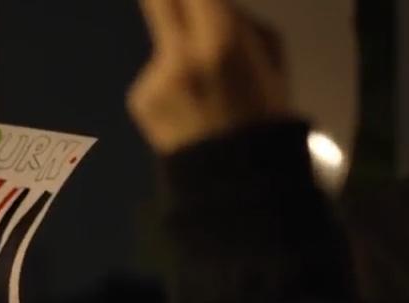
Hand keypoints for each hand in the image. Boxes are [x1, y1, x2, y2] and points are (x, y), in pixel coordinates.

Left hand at [128, 0, 290, 153]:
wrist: (232, 179)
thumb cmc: (263, 116)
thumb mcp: (270, 60)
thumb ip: (239, 23)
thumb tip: (216, 5)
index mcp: (221, 42)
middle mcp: (178, 55)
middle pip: (159, 0)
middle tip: (182, 5)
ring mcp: (152, 79)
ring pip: (164, 42)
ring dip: (180, 50)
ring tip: (203, 87)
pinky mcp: (137, 99)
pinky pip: (157, 75)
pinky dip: (170, 82)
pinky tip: (187, 108)